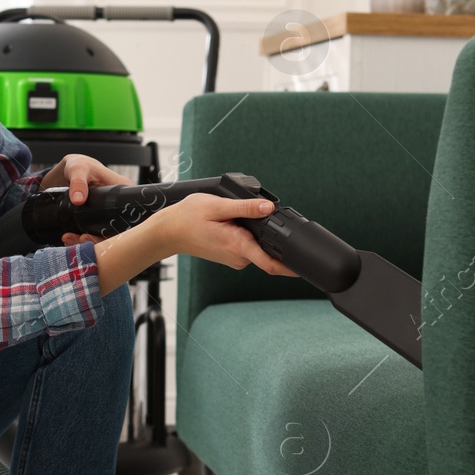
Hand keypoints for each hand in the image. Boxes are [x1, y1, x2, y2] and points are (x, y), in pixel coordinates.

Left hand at [40, 155, 133, 245]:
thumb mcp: (78, 169)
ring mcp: (111, 215)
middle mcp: (121, 206)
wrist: (71, 171)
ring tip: (70, 239)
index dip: (114, 232)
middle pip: (116, 231)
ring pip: (105, 236)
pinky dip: (82, 240)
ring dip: (88, 242)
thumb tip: (78, 199)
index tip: (95, 236)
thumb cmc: (79, 166)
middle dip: (98, 240)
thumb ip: (78, 182)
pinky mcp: (100, 220)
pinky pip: (95, 234)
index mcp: (124, 192)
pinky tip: (70, 239)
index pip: (129, 218)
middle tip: (80, 239)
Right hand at [151, 193, 300, 277]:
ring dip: (256, 235)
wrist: (168, 232)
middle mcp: (238, 257)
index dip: (291, 267)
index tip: (305, 268)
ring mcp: (234, 258)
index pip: (271, 264)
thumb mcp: (217, 206)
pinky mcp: (231, 255)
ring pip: (257, 248)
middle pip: (268, 251)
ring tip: (235, 217)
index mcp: (238, 245)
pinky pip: (248, 248)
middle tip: (260, 217)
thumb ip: (245, 208)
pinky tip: (233, 224)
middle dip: (271, 237)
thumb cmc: (188, 218)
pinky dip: (248, 237)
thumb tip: (268, 208)